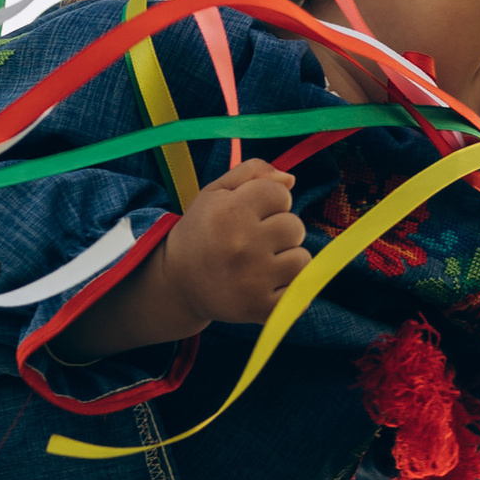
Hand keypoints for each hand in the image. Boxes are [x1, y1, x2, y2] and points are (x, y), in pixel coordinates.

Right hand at [171, 158, 308, 324]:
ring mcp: (253, 279)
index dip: (272, 201)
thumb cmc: (202, 231)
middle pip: (295, 227)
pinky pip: (300, 293)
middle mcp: (242, 244)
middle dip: (281, 230)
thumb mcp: (215, 192)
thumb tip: (290, 180)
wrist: (177, 281)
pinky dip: (290, 289)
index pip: (281, 194)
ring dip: (288, 259)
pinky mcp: (260, 307)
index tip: (255, 213)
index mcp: (230, 211)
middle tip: (257, 240)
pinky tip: (269, 284)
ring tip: (264, 262)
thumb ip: (251, 173)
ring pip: (302, 259)